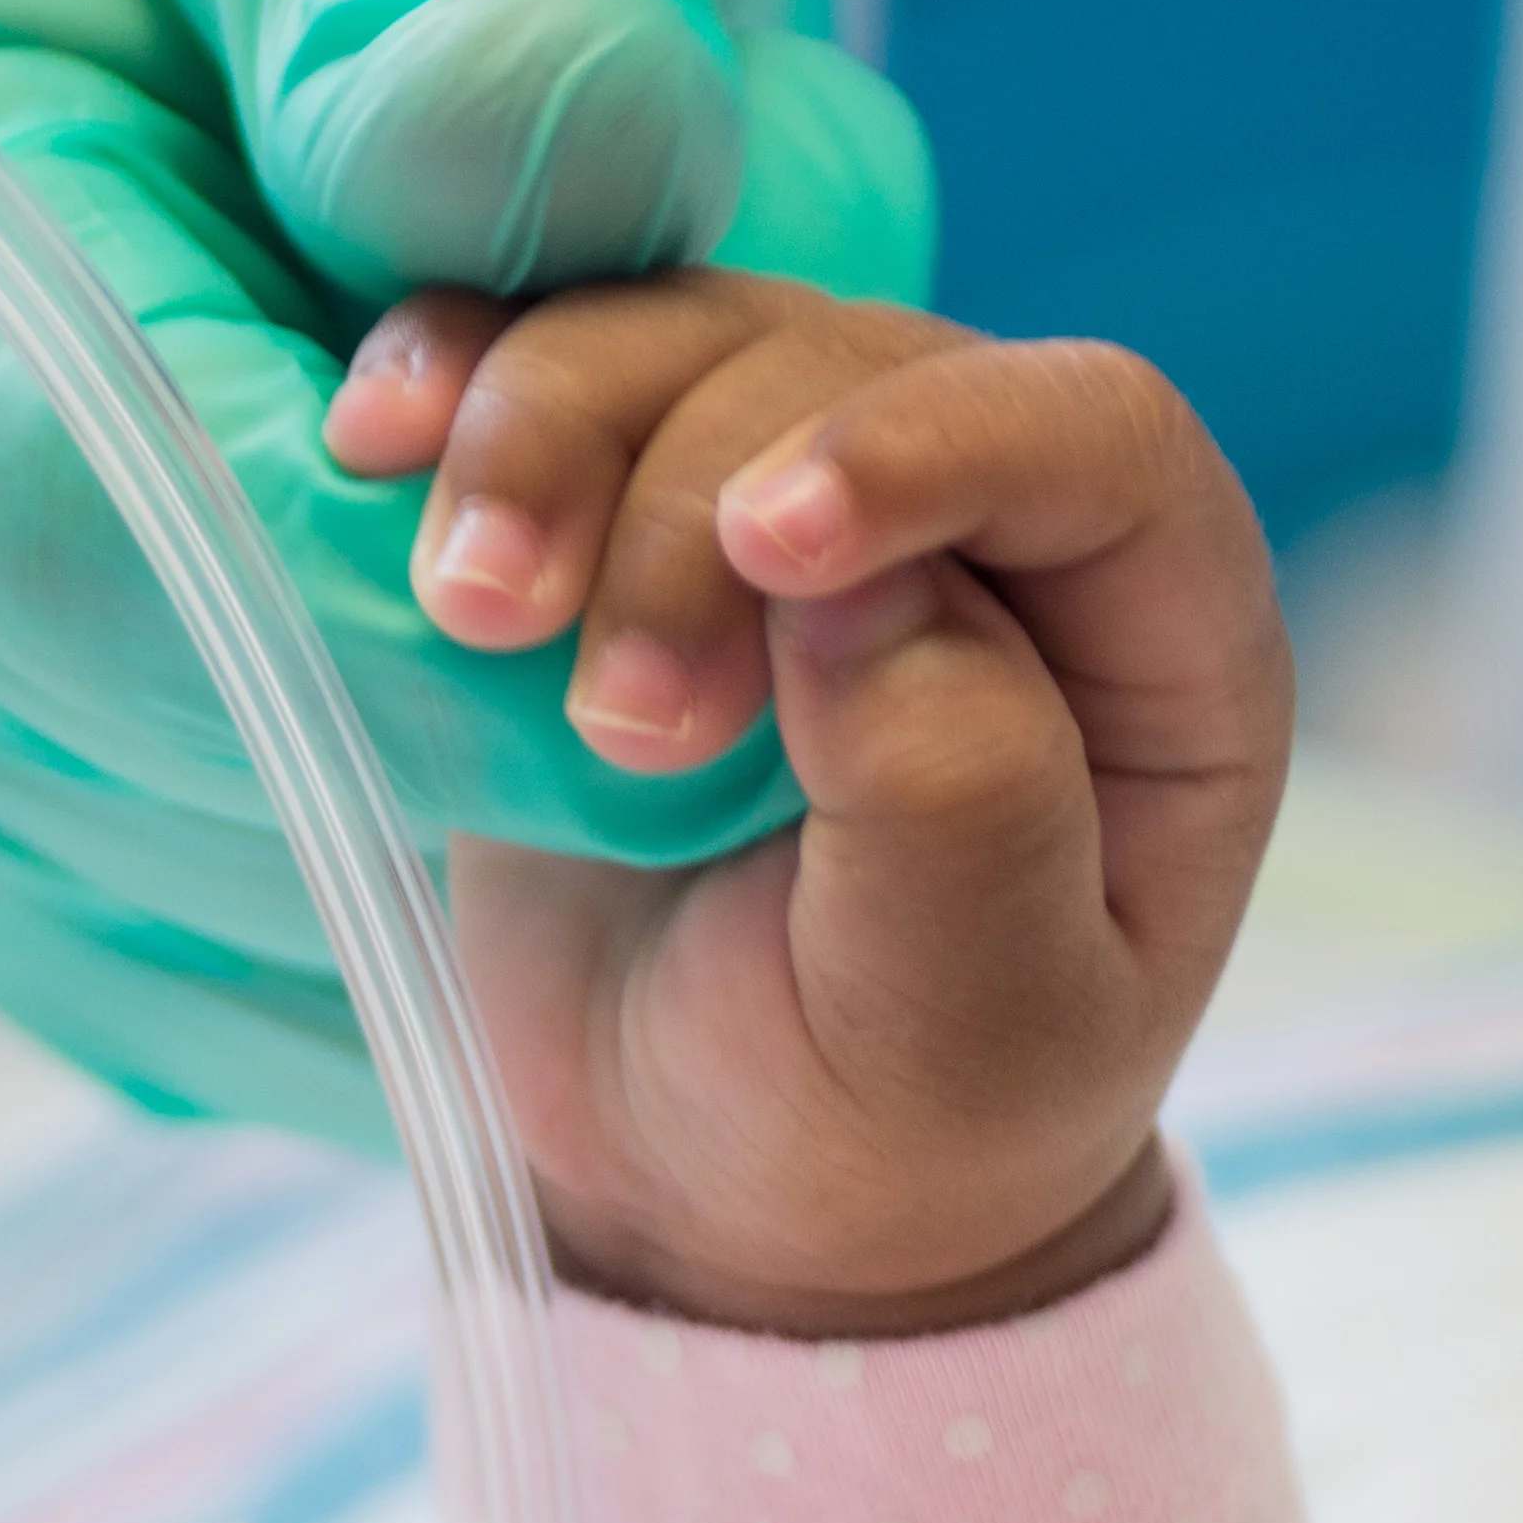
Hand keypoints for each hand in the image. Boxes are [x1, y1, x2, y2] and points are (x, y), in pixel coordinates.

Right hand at [327, 274, 1287, 1329]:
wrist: (722, 1185)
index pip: (1085, 434)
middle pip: (835, 360)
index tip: (769, 549)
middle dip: (684, 497)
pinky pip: (536, 368)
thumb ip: (956, 800)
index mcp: (1150, 637)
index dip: (925, 443)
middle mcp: (984, 522)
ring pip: (669, 337)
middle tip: (611, 718)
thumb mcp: (963, 1021)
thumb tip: (856, 577)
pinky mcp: (614, 513)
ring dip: (540, 431)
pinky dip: (449, 377)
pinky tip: (371, 442)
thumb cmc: (894, 1119)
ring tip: (467, 608)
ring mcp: (784, 499)